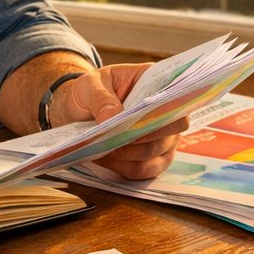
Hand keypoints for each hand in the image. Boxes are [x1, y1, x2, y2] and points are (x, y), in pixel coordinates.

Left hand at [50, 64, 185, 180]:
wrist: (77, 111)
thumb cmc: (89, 92)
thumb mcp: (88, 86)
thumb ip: (101, 99)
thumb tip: (113, 117)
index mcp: (156, 83)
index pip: (176, 96)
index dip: (167, 109)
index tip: (143, 119)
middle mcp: (167, 111)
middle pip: (171, 128)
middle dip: (142, 137)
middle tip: (114, 138)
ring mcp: (163, 137)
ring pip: (157, 153)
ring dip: (130, 155)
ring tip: (104, 149)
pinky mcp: (152, 158)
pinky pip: (147, 170)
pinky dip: (126, 168)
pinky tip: (106, 159)